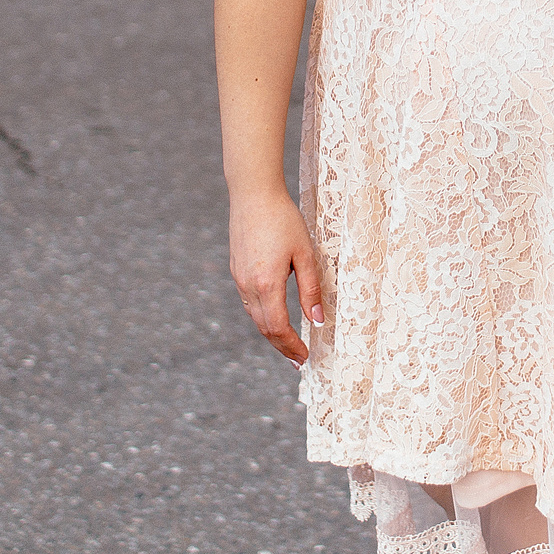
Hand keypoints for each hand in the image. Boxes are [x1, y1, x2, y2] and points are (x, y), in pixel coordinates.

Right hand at [228, 189, 324, 363]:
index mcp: (267, 284)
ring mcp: (239, 278)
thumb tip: (317, 321)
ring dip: (271, 333)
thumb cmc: (283, 219)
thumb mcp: (305, 253)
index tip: (304, 358)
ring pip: (254, 316)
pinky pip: (248, 302)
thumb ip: (311, 289)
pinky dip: (262, 316)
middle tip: (298, 360)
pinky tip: (273, 316)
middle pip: (264, 328)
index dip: (291, 346)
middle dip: (282, 346)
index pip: (278, 328)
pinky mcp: (236, 269)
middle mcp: (248, 285)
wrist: (253, 194)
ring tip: (288, 343)